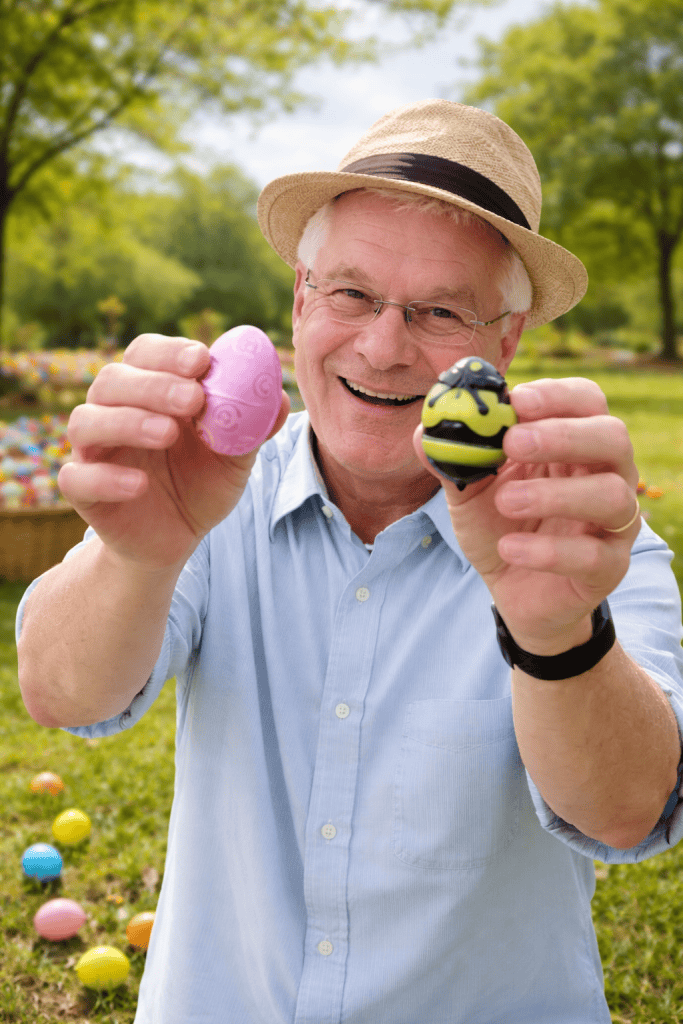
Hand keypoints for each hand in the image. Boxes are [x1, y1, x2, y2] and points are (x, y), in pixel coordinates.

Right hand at [59, 334, 289, 570]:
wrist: (177, 539)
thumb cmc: (202, 485)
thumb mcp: (235, 458)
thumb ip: (252, 427)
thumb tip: (277, 396)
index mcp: (149, 392)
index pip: (146, 354)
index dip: (170, 352)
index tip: (202, 360)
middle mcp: (113, 412)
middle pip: (113, 380)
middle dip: (154, 385)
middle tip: (193, 399)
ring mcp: (93, 450)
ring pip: (86, 420)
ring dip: (127, 421)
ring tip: (167, 434)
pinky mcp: (83, 490)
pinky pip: (77, 477)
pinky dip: (105, 477)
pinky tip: (138, 484)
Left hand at [413, 377, 639, 654]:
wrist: (511, 589)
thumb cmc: (499, 525)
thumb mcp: (468, 490)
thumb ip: (452, 459)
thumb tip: (424, 428)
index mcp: (575, 444)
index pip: (586, 400)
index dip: (556, 395)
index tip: (517, 400)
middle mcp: (606, 475)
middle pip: (612, 437)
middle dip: (563, 435)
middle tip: (513, 443)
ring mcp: (614, 523)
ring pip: (612, 495)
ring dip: (555, 493)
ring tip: (506, 501)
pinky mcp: (609, 568)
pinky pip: (594, 555)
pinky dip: (549, 550)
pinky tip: (510, 548)